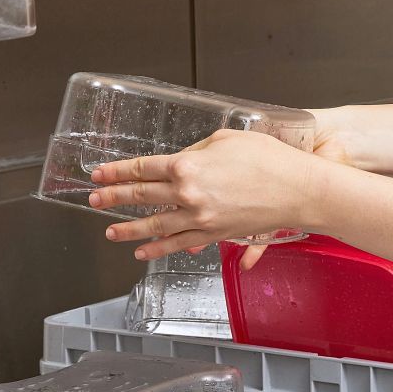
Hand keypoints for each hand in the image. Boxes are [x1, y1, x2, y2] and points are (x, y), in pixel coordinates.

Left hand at [88, 129, 321, 260]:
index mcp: (186, 166)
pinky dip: (158, 248)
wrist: (298, 190)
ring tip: (110, 231)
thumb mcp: (226, 140)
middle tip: (94, 201)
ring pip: (154, 226)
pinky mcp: (214, 234)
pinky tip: (142, 251)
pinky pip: (179, 243)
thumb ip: (196, 152)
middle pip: (141, 196)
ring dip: (129, 229)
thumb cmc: (269, 159)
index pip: (141, 168)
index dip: (116, 171)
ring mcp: (200, 218)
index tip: (99, 175)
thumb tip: (182, 163)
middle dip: (114, 198)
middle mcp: (188, 194)